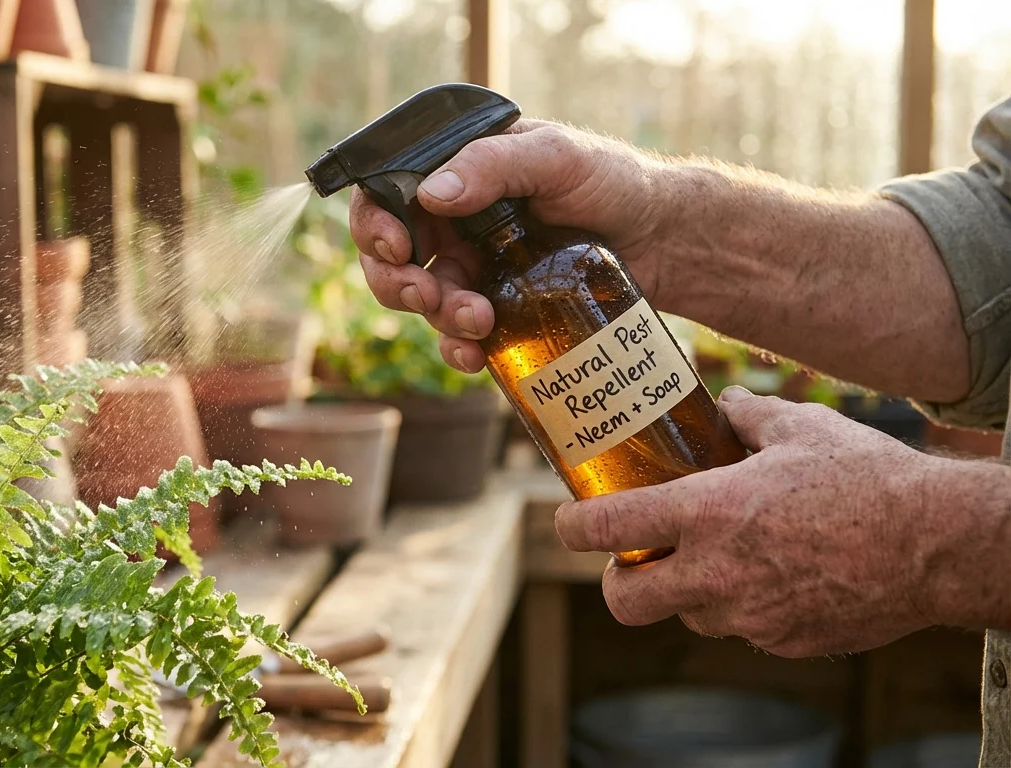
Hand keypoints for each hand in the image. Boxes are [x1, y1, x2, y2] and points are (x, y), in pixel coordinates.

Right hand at [349, 120, 670, 372]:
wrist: (665, 238)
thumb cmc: (613, 180)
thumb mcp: (556, 157)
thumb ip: (494, 165)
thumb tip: (432, 195)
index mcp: (458, 173)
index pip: (387, 194)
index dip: (375, 224)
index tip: (398, 249)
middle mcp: (456, 222)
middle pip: (393, 258)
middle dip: (397, 283)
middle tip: (425, 296)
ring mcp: (476, 268)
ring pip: (426, 300)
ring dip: (438, 317)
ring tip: (477, 322)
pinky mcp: (499, 308)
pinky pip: (460, 336)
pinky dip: (458, 350)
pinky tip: (474, 357)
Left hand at [553, 387, 982, 657]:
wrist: (940, 543)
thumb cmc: (869, 478)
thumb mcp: (800, 427)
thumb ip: (746, 416)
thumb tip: (721, 405)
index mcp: (708, 513)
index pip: (605, 529)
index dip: (572, 527)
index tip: (570, 520)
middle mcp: (718, 573)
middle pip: (625, 602)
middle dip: (618, 582)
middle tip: (634, 556)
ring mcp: (750, 616)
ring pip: (686, 616)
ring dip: (688, 590)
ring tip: (721, 554)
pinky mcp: (784, 642)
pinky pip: (741, 628)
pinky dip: (742, 605)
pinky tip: (775, 572)